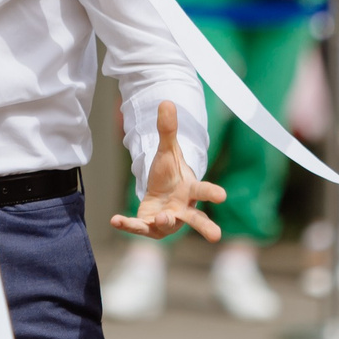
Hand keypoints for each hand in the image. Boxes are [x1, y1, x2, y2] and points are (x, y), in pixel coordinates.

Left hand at [111, 100, 223, 241]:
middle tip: (216, 236)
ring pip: (168, 225)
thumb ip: (167, 130)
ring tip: (159, 217)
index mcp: (190, 189)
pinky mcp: (150, 226)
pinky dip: (128, 225)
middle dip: (206, 227)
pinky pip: (140, 228)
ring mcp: (168, 220)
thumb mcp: (167, 150)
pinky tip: (115, 220)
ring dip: (164, 222)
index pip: (204, 190)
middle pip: (196, 219)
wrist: (160, 191)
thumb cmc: (170, 173)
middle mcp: (183, 208)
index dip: (212, 193)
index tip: (223, 196)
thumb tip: (166, 102)